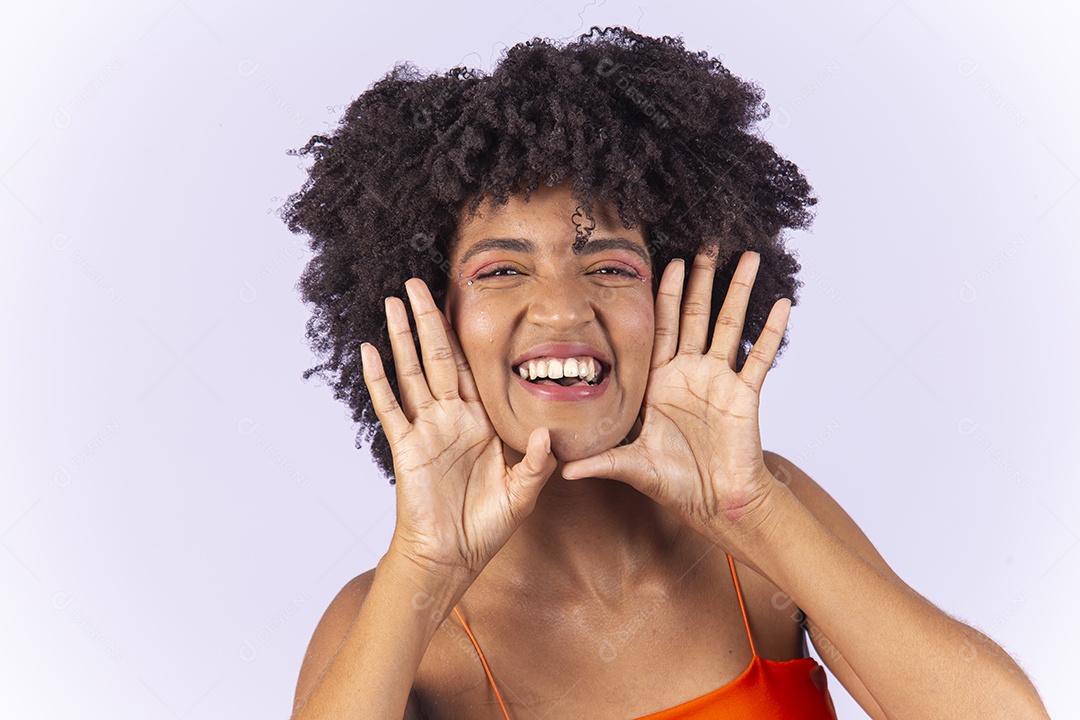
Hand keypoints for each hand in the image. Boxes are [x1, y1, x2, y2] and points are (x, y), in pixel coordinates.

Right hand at [361, 279, 557, 578]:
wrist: (452, 557)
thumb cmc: (485, 526)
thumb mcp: (522, 493)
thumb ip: (537, 463)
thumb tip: (549, 433)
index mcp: (481, 423)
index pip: (473, 368)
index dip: (466, 334)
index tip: (461, 300)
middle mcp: (451, 419)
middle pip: (438, 358)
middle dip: (428, 320)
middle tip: (417, 283)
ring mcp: (426, 430)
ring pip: (412, 373)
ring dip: (402, 338)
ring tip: (392, 301)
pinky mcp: (406, 448)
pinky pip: (391, 408)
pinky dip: (380, 379)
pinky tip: (370, 351)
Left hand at [562, 250, 789, 546]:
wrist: (715, 504)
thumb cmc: (675, 484)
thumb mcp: (632, 467)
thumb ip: (600, 463)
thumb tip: (559, 471)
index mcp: (661, 382)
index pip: (660, 328)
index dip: (664, 296)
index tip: (667, 263)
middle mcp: (690, 373)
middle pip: (695, 315)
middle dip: (699, 279)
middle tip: (705, 242)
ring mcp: (719, 380)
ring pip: (730, 324)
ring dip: (739, 290)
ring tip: (749, 255)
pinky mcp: (744, 394)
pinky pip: (759, 357)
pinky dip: (771, 331)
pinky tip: (781, 304)